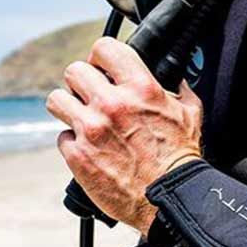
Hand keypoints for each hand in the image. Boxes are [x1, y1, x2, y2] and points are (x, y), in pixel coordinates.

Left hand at [46, 37, 202, 235]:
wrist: (170, 198)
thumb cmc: (181, 158)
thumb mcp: (190, 113)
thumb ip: (178, 89)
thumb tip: (174, 77)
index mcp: (140, 88)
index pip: (104, 48)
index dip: (101, 57)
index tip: (102, 67)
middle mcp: (111, 104)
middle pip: (74, 71)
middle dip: (82, 82)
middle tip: (91, 95)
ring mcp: (91, 130)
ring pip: (57, 100)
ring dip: (69, 108)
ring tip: (82, 118)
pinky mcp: (78, 156)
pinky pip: (63, 137)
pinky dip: (74, 143)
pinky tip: (90, 149)